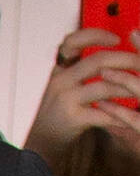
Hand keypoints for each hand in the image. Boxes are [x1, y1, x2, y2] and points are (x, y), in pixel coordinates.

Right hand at [24, 29, 139, 160]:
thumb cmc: (61, 111)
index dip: (95, 35)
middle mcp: (61, 80)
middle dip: (126, 60)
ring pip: (104, 86)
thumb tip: (112, 56)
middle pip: (97, 61)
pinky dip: (123, 115)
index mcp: (60, 68)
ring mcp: (66, 98)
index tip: (116, 39)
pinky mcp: (73, 117)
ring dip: (130, 88)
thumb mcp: (65, 84)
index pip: (72, 41)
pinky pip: (105, 113)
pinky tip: (132, 117)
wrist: (44, 139)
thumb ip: (82, 69)